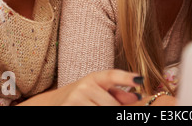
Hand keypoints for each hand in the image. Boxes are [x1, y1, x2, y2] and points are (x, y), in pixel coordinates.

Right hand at [19, 69, 142, 105]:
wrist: (51, 103)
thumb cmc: (81, 97)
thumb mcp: (97, 90)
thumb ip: (117, 93)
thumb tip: (137, 97)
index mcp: (94, 78)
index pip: (112, 75)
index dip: (126, 78)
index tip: (140, 80)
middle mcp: (84, 86)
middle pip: (111, 105)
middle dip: (116, 112)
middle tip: (113, 110)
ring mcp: (75, 99)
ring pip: (103, 112)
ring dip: (104, 114)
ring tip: (96, 107)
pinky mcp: (68, 109)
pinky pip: (91, 116)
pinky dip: (95, 116)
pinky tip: (90, 110)